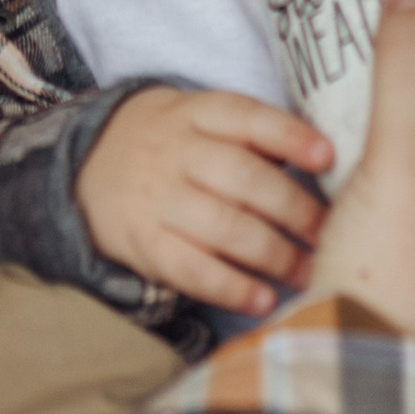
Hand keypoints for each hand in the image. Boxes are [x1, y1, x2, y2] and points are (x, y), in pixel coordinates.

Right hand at [77, 87, 335, 315]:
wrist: (86, 168)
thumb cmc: (170, 145)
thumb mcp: (199, 119)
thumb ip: (250, 134)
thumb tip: (320, 160)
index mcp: (195, 113)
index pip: (247, 117)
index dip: (290, 136)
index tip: (327, 156)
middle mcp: (176, 152)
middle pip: (244, 178)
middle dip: (295, 209)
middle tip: (328, 233)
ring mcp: (157, 199)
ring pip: (225, 227)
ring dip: (274, 254)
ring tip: (307, 271)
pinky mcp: (144, 244)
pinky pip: (191, 270)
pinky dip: (231, 288)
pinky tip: (263, 300)